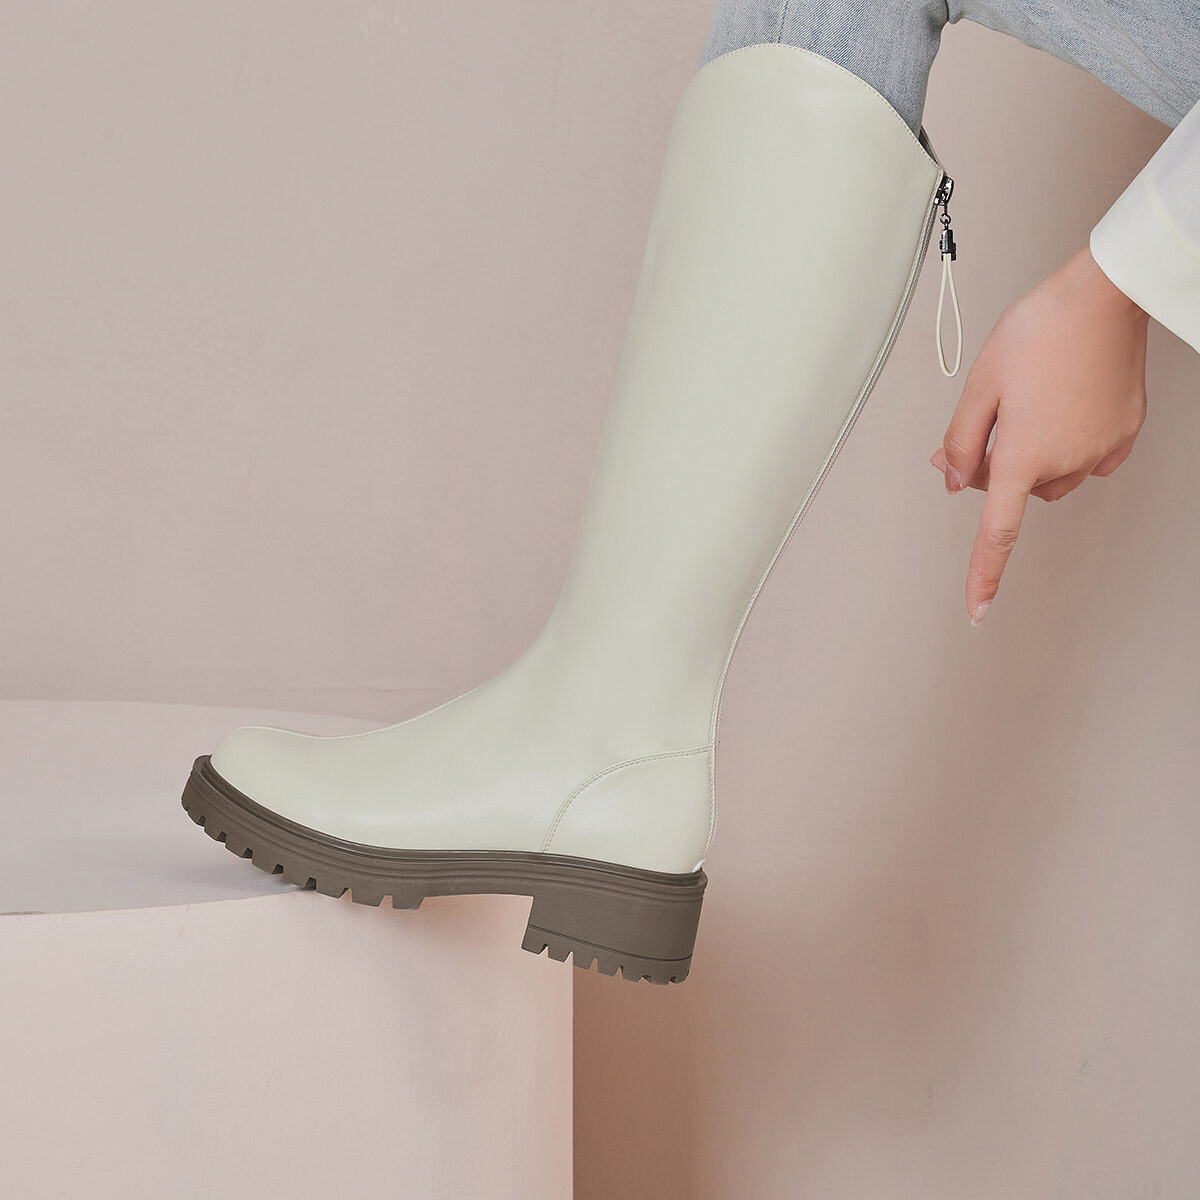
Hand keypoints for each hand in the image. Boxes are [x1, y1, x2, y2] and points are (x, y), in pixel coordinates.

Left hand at [929, 244, 1148, 624]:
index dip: (985, 575)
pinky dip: (1065, 445)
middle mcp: (1067, 460)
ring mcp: (1101, 449)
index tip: (977, 611)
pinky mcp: (1125, 433)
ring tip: (1025, 405)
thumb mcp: (979, 385)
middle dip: (993, 470)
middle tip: (982, 427)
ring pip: (1050, 477)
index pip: (998, 532)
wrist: (1103, 295)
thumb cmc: (1040, 331)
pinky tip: (1061, 409)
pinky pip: (1085, 459)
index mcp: (1024, 455)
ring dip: (1030, 458)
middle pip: (1016, 491)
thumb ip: (959, 442)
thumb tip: (953, 480)